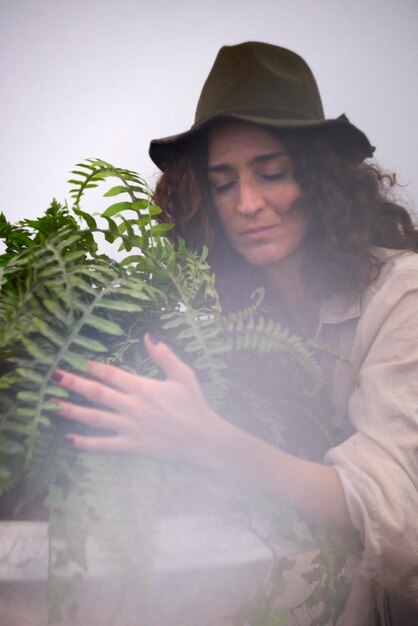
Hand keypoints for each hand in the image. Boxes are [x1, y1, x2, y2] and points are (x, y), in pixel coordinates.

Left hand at [51, 333, 224, 463]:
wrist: (202, 439)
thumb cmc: (194, 405)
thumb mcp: (183, 375)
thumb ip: (164, 355)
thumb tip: (148, 335)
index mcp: (144, 387)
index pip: (113, 374)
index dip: (95, 368)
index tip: (81, 362)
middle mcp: (133, 406)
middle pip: (98, 393)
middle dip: (74, 384)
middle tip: (55, 378)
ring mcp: (130, 427)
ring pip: (95, 418)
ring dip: (72, 411)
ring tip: (52, 405)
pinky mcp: (131, 446)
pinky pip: (104, 445)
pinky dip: (86, 443)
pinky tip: (69, 439)